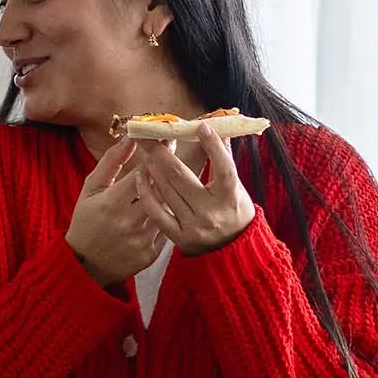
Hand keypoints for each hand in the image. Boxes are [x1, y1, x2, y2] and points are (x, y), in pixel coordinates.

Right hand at [66, 139, 170, 287]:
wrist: (85, 265)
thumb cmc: (86, 221)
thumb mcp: (91, 189)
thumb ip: (111, 162)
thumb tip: (129, 138)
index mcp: (112, 203)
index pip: (142, 173)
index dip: (156, 156)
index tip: (165, 141)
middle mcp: (130, 222)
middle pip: (161, 191)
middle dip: (170, 172)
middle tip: (180, 156)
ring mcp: (143, 239)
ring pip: (168, 210)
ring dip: (173, 194)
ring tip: (175, 181)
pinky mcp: (152, 254)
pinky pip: (168, 229)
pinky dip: (169, 217)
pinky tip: (170, 208)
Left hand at [136, 122, 257, 255]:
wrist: (232, 251)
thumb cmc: (234, 211)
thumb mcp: (237, 187)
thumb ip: (225, 159)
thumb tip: (218, 127)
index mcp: (231, 197)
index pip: (224, 168)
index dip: (213, 147)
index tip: (200, 126)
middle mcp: (212, 212)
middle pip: (182, 176)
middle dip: (162, 151)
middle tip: (149, 134)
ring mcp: (193, 226)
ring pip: (166, 191)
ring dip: (152, 166)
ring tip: (144, 149)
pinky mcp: (178, 237)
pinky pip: (157, 212)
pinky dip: (147, 192)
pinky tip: (140, 175)